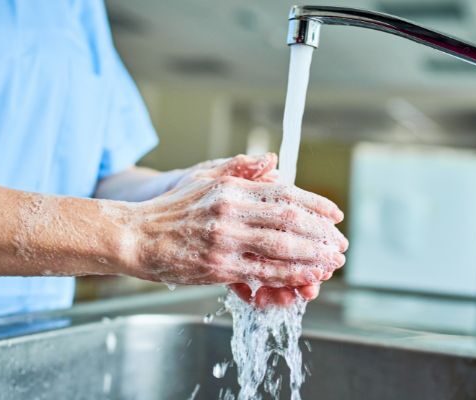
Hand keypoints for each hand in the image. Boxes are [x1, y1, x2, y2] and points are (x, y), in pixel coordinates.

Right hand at [129, 153, 347, 293]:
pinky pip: (263, 272)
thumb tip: (273, 160)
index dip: (315, 204)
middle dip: (321, 233)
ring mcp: (225, 240)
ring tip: (331, 262)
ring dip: (313, 256)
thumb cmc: (170, 210)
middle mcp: (230, 211)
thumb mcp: (203, 178)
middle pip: (290, 219)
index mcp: (230, 188)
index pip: (284, 192)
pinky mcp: (219, 267)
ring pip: (282, 247)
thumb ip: (239, 169)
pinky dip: (289, 275)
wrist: (136, 236)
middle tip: (340, 243)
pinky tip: (306, 277)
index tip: (335, 215)